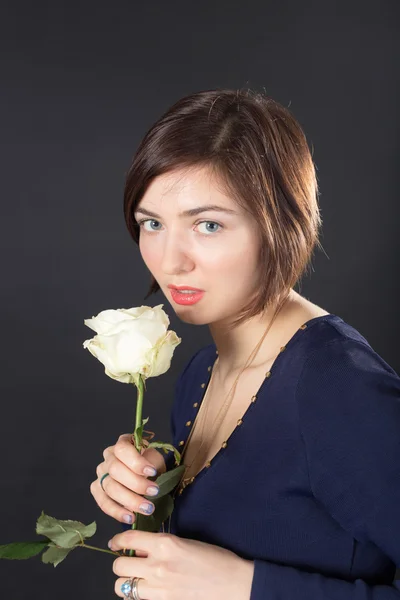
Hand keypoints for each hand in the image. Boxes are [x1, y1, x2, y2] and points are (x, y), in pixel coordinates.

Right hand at [90, 433, 165, 524]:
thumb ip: (151, 463)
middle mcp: (108, 457)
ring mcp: (101, 473)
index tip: (152, 471)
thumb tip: (148, 476)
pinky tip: (130, 517)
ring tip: (147, 508)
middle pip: (115, 470)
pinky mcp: (97, 490)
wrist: (147, 475)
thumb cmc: (151, 464)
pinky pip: (103, 502)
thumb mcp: (155, 458)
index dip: (136, 462)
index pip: (122, 449)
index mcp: (122, 444)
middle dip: (136, 483)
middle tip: (154, 492)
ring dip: (130, 500)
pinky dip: (117, 512)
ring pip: (110, 488)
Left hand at [109, 529, 254, 599]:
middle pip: (119, 565)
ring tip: (137, 577)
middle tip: (130, 561)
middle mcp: (157, 565)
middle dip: (121, 562)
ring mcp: (159, 588)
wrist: (233, 583)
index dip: (117, 541)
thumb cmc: (215, 558)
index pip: (128, 539)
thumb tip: (141, 548)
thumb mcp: (185, 542)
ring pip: (123, 587)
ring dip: (127, 581)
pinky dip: (138, 595)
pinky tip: (149, 590)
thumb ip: (161, 545)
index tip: (116, 543)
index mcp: (165, 544)